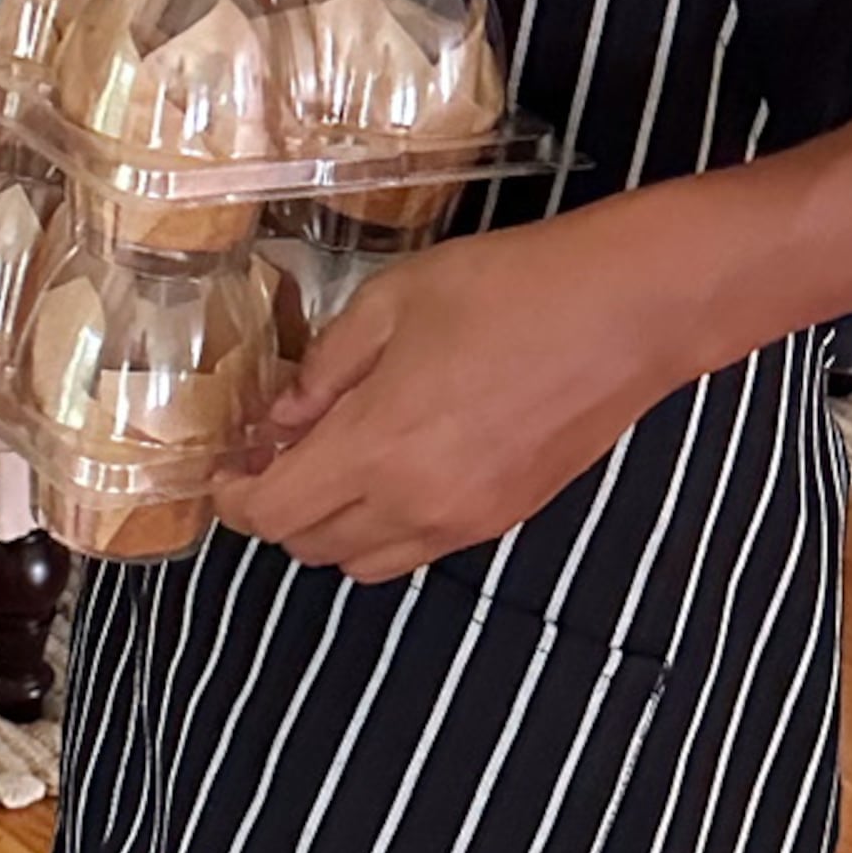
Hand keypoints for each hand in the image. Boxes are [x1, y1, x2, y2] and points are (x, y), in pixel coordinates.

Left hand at [221, 209, 703, 585]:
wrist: (627, 314)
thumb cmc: (507, 289)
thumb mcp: (391, 302)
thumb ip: (324, 369)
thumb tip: (281, 417)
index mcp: (377, 448)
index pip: (274, 513)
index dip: (233, 498)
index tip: (224, 467)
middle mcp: (416, 505)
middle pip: (310, 547)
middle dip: (276, 509)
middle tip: (271, 454)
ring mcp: (465, 522)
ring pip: (364, 563)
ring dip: (330, 527)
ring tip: (331, 463)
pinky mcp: (505, 520)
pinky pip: (417, 549)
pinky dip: (384, 527)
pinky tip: (393, 467)